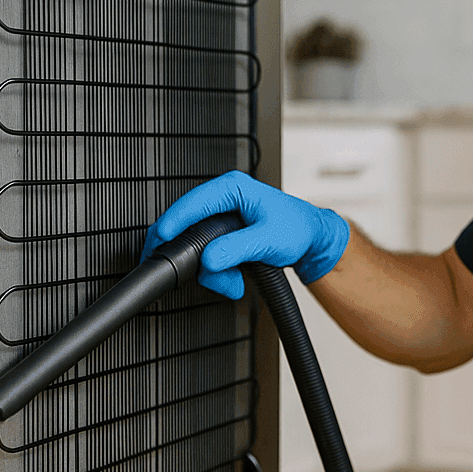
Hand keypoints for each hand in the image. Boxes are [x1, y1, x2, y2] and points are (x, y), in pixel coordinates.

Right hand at [142, 170, 349, 298]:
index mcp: (233, 188)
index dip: (173, 222)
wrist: (312, 241)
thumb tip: (210, 259)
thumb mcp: (268, 239)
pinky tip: (234, 280)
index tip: (160, 241)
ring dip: (211, 271)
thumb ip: (237, 248)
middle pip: (188, 227)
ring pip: (197, 246)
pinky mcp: (223, 234)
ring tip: (233, 284)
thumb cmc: (298, 229)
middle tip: (197, 276)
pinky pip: (207, 254)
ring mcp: (222, 217)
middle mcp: (223, 199)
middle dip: (194, 258)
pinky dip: (217, 272)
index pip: (192, 202)